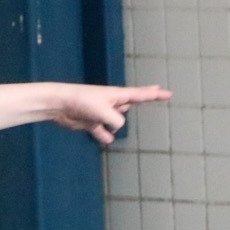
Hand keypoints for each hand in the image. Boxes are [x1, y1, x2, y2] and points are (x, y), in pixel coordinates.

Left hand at [49, 83, 170, 144]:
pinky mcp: (92, 123)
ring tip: (99, 119)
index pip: (141, 95)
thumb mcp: (105, 112)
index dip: (155, 95)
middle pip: (130, 104)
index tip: (169, 93)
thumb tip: (116, 129)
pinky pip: (104, 133)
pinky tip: (102, 136)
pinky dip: (103, 136)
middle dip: (140, 100)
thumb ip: (116, 121)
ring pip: (116, 122)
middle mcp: (111, 103)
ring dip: (112, 125)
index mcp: (117, 95)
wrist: (60, 104)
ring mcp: (102, 113)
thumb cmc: (82, 102)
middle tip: (158, 93)